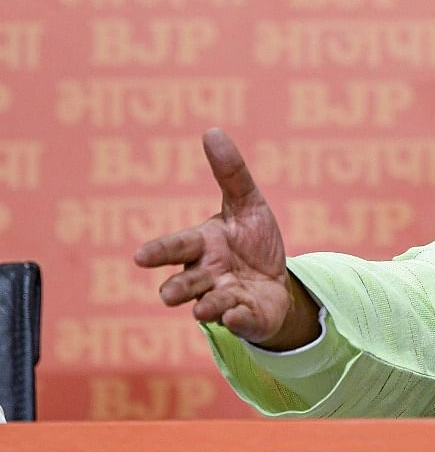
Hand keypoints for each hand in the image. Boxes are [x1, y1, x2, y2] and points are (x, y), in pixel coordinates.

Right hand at [134, 128, 317, 348]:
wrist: (277, 282)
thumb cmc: (253, 242)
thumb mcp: (248, 204)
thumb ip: (231, 173)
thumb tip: (212, 131)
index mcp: (203, 245)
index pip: (177, 246)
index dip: (159, 252)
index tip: (140, 257)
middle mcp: (207, 275)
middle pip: (185, 283)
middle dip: (177, 288)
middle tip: (168, 294)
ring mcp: (225, 299)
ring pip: (209, 305)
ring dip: (207, 306)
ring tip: (204, 309)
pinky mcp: (246, 317)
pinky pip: (240, 321)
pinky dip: (238, 320)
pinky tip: (235, 317)